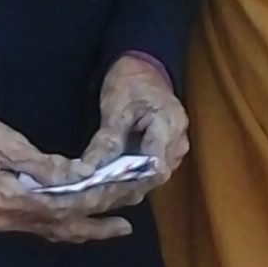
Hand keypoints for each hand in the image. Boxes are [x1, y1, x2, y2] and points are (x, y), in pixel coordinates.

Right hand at [0, 111, 144, 243]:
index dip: (90, 203)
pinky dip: (65, 225)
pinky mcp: (2, 216)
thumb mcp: (11, 143)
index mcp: (5, 200)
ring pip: (52, 231)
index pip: (59, 208)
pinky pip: (41, 226)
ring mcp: (2, 221)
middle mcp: (5, 219)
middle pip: (59, 227)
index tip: (115, 196)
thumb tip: (80, 177)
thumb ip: (45, 165)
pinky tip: (81, 224)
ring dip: (84, 229)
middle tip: (126, 226)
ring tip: (114, 228)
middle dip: (95, 227)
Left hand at [75, 54, 188, 187]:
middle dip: (123, 188)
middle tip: (92, 194)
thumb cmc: (131, 85)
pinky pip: (149, 177)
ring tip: (97, 192)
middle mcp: (178, 144)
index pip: (155, 167)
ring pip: (151, 181)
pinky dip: (129, 182)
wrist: (143, 72)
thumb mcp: (115, 109)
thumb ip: (106, 143)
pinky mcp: (166, 158)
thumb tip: (88, 171)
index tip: (103, 187)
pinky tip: (108, 185)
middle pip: (154, 179)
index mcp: (169, 126)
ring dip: (125, 188)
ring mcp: (175, 152)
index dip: (129, 181)